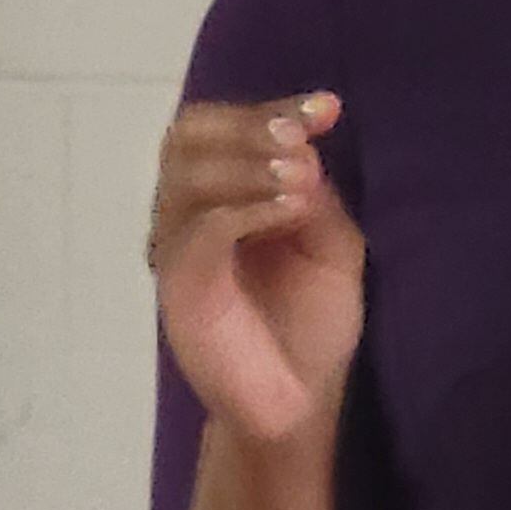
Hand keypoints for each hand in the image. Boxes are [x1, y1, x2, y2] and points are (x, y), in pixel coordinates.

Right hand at [148, 90, 362, 445]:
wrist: (297, 401)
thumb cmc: (312, 325)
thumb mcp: (332, 246)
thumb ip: (316, 196)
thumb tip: (301, 146)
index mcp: (225, 191)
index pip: (226, 127)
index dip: (271, 108)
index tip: (326, 108)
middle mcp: (191, 210)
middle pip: (188, 134)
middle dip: (249, 125)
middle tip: (299, 140)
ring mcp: (178, 245)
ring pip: (187, 174)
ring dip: (247, 163)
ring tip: (299, 180)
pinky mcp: (178, 282)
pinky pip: (196, 228)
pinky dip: (242, 207)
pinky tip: (286, 208)